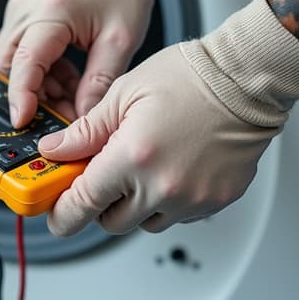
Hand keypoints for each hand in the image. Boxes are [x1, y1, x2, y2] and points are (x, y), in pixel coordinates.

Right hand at [0, 0, 185, 127]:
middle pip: (11, 65)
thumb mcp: (119, 42)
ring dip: (38, 83)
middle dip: (33, 94)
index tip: (23, 121)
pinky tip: (67, 76)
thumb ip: (99, 84)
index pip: (26, 62)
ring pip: (14, 60)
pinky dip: (41, 69)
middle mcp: (27, 7)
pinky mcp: (23, 12)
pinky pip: (22, 49)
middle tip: (62, 111)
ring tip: (72, 92)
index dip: (22, 96)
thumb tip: (83, 118)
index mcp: (51, 11)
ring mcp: (21, 8)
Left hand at [38, 0, 298, 235]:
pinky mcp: (215, 201)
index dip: (63, 214)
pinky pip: (178, 215)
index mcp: (134, 156)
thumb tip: (54, 150)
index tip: (55, 214)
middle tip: (100, 174)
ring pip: (146, 222)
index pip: (84, 203)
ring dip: (134, 203)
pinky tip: (169, 167)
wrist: (244, 79)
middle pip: (112, 221)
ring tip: (141, 164)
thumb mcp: (123, 95)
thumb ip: (85, 130)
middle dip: (99, 203)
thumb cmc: (188, 77)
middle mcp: (163, 186)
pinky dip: (166, 199)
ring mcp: (192, 199)